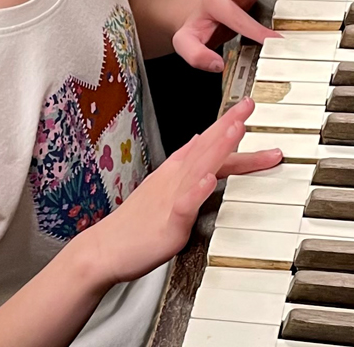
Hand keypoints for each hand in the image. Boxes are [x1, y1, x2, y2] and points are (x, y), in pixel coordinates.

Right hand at [70, 99, 254, 283]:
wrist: (106, 248)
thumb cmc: (135, 224)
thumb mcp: (161, 184)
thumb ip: (181, 162)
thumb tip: (196, 140)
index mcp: (175, 172)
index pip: (206, 144)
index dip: (226, 124)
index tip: (245, 106)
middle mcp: (174, 179)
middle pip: (206, 149)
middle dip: (229, 126)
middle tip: (248, 106)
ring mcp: (171, 197)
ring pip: (199, 168)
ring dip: (218, 148)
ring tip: (236, 129)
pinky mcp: (169, 221)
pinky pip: (185, 204)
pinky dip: (198, 190)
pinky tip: (209, 180)